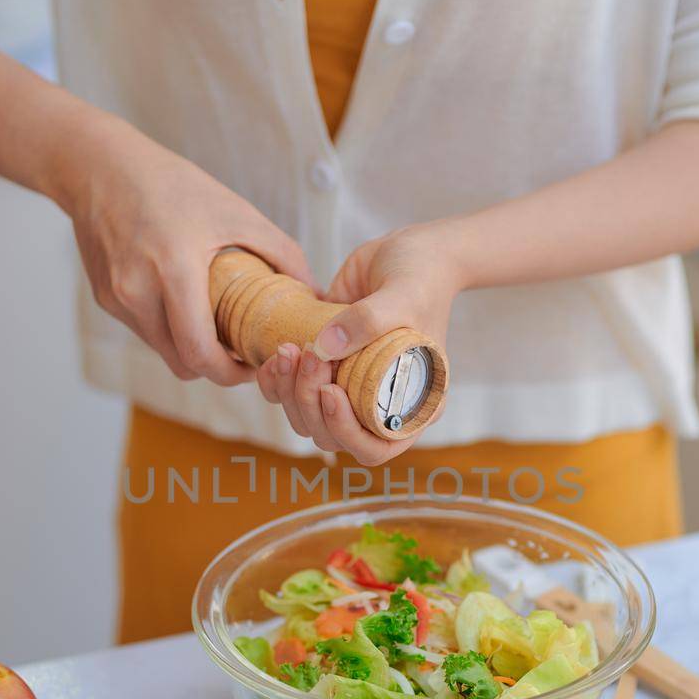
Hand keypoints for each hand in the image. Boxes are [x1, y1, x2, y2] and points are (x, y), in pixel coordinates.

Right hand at [57, 117, 313, 384]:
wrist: (98, 167)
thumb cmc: (172, 185)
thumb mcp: (236, 210)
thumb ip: (282, 252)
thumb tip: (316, 292)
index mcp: (172, 269)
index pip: (199, 353)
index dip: (231, 374)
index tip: (254, 366)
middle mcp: (137, 291)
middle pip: (182, 364)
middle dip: (215, 367)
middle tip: (241, 353)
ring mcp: (116, 299)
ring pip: (163, 350)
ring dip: (190, 348)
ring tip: (216, 324)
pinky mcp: (104, 299)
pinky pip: (145, 331)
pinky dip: (168, 328)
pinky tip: (184, 302)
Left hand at [257, 224, 462, 464]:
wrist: (409, 251)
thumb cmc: (422, 276)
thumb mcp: (405, 296)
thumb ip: (370, 320)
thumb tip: (325, 345)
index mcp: (411, 405)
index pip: (376, 448)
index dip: (346, 432)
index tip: (331, 392)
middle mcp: (379, 405)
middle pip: (332, 436)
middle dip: (309, 401)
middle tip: (308, 355)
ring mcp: (350, 389)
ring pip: (306, 418)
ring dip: (289, 392)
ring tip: (289, 350)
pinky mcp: (326, 369)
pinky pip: (290, 395)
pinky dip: (275, 382)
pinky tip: (276, 356)